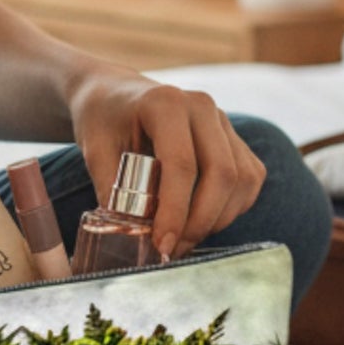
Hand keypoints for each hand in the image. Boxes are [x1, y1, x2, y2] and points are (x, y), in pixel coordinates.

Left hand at [68, 71, 265, 259]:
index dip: (175, 210)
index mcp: (166, 103)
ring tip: (183, 239)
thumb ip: (112, 191)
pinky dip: (231, 209)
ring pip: (241, 180)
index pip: (182, 164)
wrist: (116, 95)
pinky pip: (249, 180)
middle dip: (200, 222)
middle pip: (222, 173)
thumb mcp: (94, 150)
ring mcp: (223, 122)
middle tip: (172, 249)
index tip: (161, 244)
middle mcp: (203, 107)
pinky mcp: (235, 140)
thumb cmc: (104, 120)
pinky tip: (202, 221)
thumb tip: (129, 237)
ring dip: (217, 219)